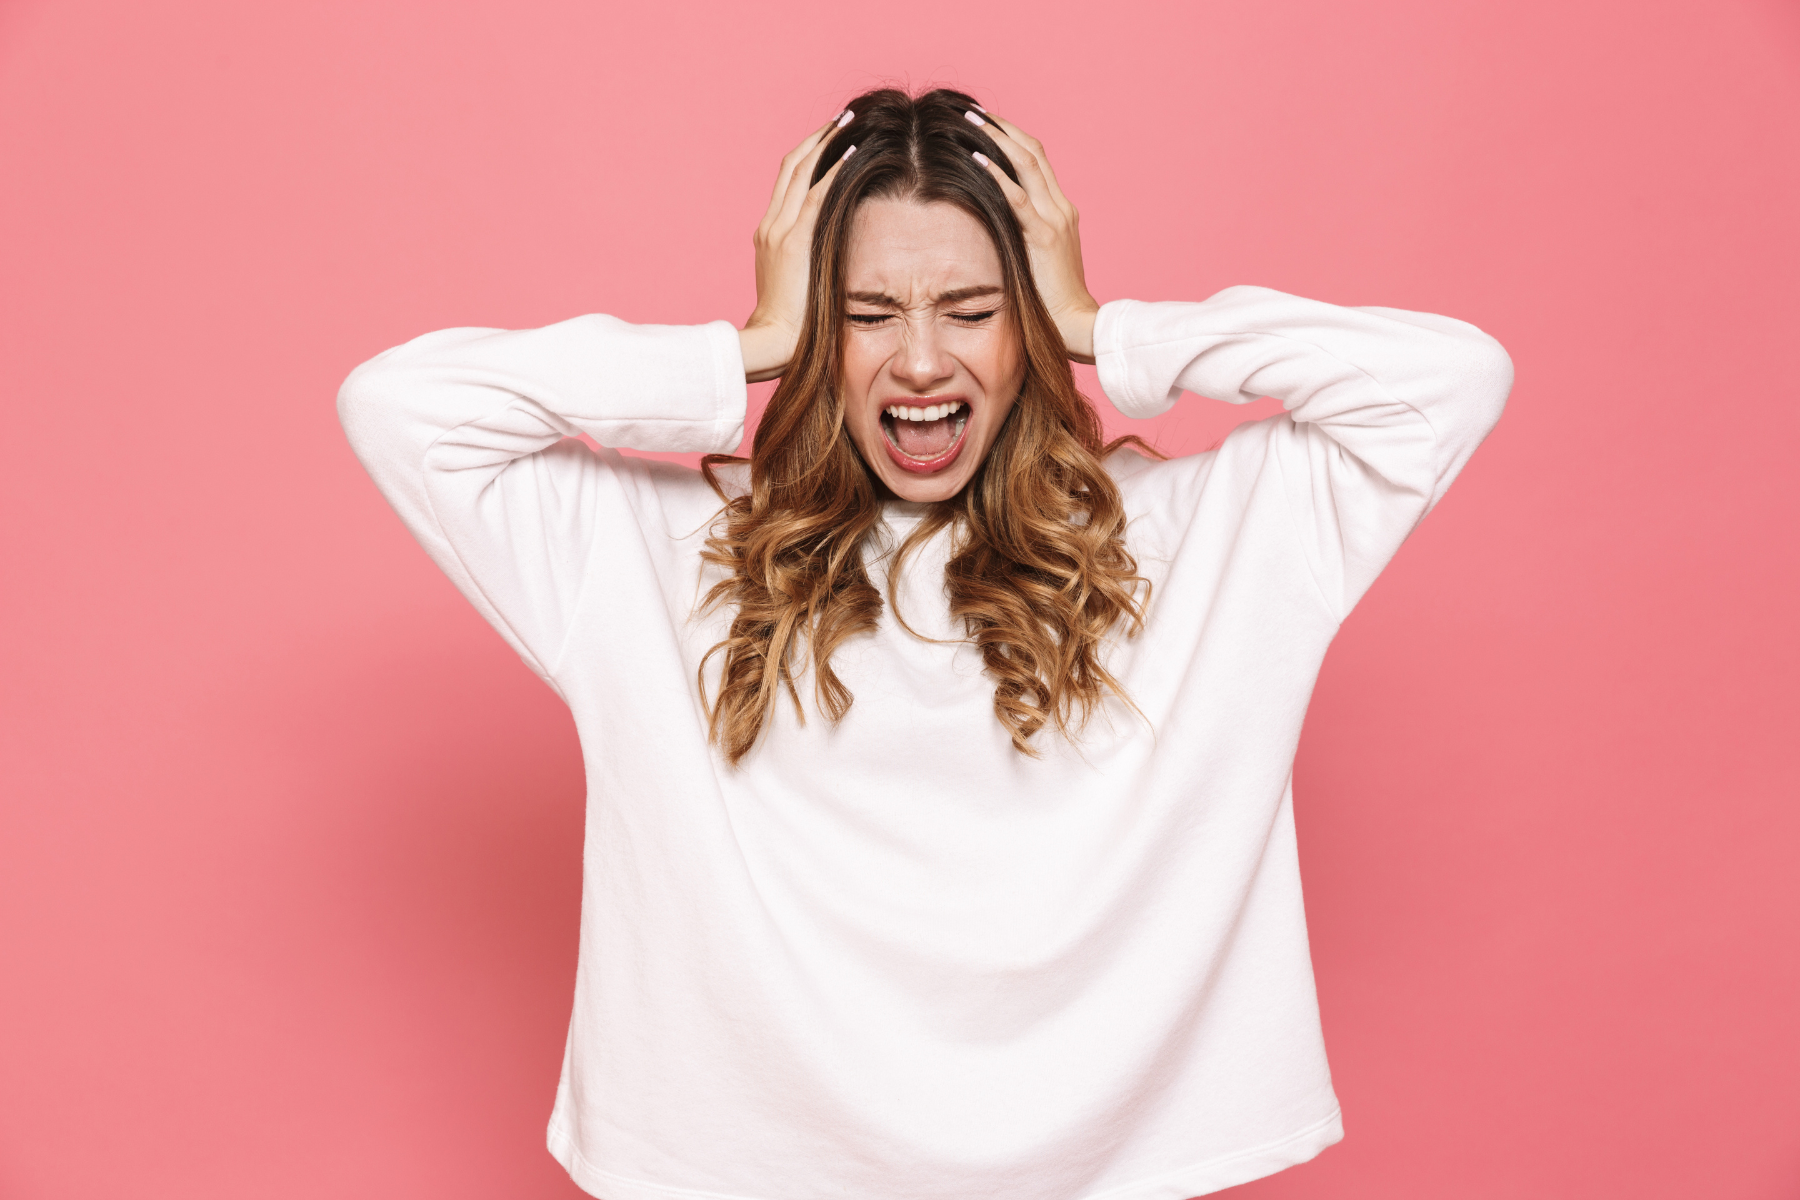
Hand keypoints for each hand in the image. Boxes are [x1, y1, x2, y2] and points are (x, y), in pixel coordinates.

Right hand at [740, 113, 855, 381]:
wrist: (771, 342)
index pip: (788, 182)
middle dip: (817, 139)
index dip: (808, 156)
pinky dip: (834, 167)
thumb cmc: (790, 326)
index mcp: (769, 234)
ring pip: (802, 171)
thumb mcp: (797, 286)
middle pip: (791, 166)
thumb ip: (809, 265)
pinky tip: (852, 148)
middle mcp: (771, 225)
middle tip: (842, 117)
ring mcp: (779, 230)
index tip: (831, 138)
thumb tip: (834, 261)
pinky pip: (817, 193)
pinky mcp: (794, 241)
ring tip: (849, 120)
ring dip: (826, 142)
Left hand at [967, 110, 1099, 363]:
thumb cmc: (1053, 300)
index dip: (1014, 138)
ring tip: (972, 121)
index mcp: (1062, 211)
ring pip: (1027, 164)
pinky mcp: (1044, 237)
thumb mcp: (1040, 260)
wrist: (1077, 323)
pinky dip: (996, 174)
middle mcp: (1061, 208)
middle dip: (1003, 128)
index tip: (988, 124)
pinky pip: (1017, 197)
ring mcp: (1055, 220)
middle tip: (975, 111)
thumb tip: (993, 229)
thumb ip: (1024, 239)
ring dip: (998, 139)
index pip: (1038, 162)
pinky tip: (977, 157)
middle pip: (1033, 153)